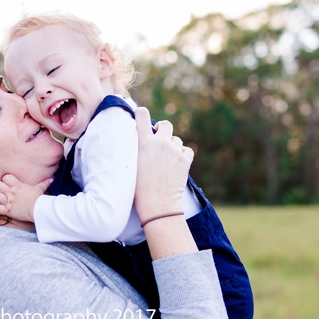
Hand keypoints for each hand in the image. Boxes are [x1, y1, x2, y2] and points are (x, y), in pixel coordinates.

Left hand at [0, 174, 52, 222]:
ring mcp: (8, 201)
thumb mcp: (40, 189)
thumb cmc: (39, 199)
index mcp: (17, 185)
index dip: (4, 179)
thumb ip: (43, 184)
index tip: (6, 182)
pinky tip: (1, 208)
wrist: (38, 209)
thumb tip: (51, 179)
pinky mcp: (8, 210)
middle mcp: (11, 192)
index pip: (5, 177)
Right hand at [133, 107, 193, 223]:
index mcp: (143, 142)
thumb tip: (139, 142)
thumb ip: (136, 149)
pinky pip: (187, 151)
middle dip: (163, 130)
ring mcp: (174, 151)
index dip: (142, 113)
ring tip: (166, 160)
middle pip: (165, 124)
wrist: (156, 205)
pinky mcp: (185, 161)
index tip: (141, 115)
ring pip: (176, 140)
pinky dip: (183, 155)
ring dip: (172, 146)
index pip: (142, 115)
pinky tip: (177, 164)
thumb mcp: (131, 164)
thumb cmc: (138, 189)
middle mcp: (160, 143)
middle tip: (159, 141)